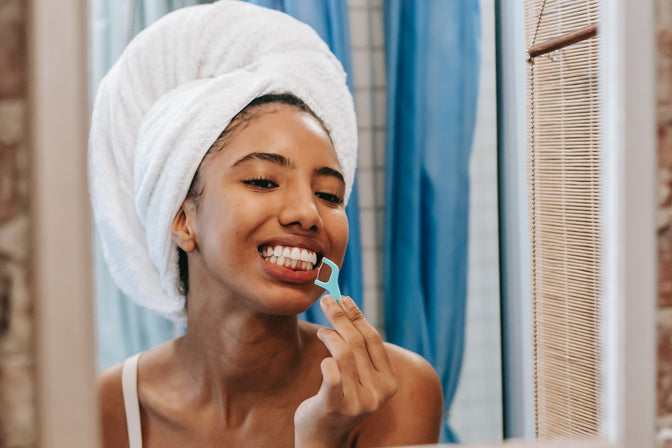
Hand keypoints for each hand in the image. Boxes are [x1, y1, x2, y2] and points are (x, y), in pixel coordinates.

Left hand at [294, 295, 397, 447]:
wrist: (322, 437)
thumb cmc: (340, 399)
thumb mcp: (359, 377)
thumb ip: (360, 351)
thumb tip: (348, 307)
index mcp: (389, 382)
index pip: (374, 339)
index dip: (358, 316)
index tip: (344, 298)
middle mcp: (378, 393)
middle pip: (358, 342)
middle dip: (340, 316)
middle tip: (326, 300)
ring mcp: (358, 401)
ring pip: (343, 353)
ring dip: (330, 335)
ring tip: (322, 331)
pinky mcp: (335, 406)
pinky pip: (331, 372)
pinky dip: (326, 359)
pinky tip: (323, 358)